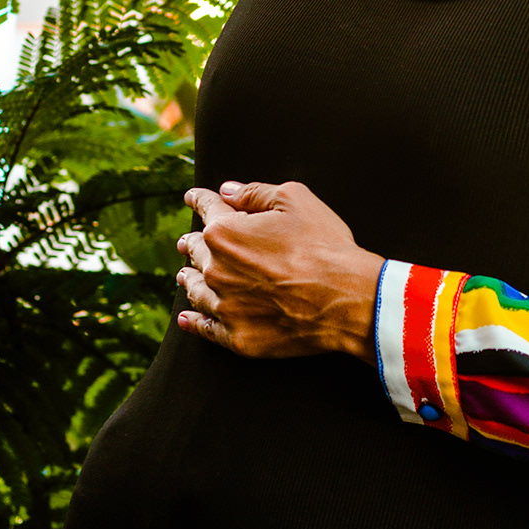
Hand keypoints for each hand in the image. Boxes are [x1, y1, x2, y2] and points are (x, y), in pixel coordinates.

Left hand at [175, 181, 385, 361]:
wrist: (344, 298)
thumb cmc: (324, 245)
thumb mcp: (295, 200)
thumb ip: (254, 192)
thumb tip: (227, 192)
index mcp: (225, 231)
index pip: (206, 209)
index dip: (199, 200)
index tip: (192, 198)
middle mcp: (216, 269)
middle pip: (196, 251)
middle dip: (191, 243)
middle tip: (186, 242)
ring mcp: (225, 306)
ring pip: (196, 290)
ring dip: (189, 279)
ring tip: (184, 276)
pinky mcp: (238, 337)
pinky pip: (205, 328)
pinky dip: (193, 321)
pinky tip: (186, 318)